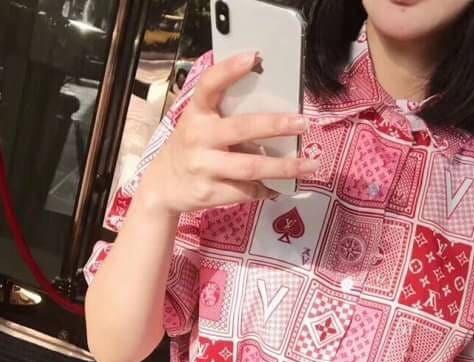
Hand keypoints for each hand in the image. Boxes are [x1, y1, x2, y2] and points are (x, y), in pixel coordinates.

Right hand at [139, 50, 319, 214]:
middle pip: (241, 129)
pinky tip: (279, 186)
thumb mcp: (199, 124)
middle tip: (303, 123)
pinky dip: (266, 188)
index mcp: (196, 113)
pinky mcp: (210, 193)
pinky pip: (246, 191)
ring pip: (250, 167)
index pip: (210, 85)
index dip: (229, 70)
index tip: (253, 57)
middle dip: (276, 125)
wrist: (164, 186)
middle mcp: (198, 137)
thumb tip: (275, 114)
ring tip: (308, 165)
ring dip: (284, 168)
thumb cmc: (192, 149)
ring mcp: (203, 167)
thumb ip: (226, 117)